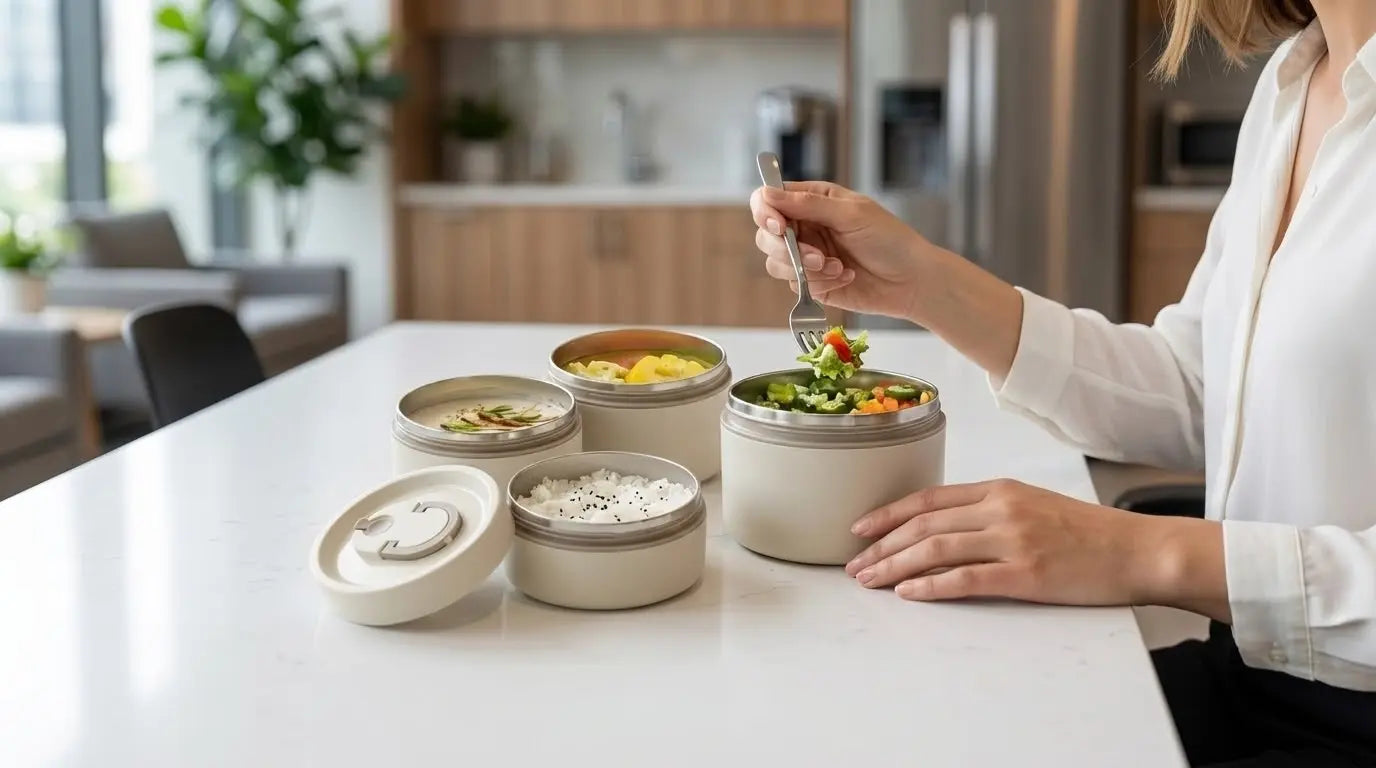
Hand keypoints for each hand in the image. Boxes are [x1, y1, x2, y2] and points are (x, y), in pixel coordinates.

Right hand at [749, 181, 1024, 378]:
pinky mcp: (811, 283)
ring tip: (836, 267)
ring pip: (775, 262)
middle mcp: (805, 227)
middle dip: (786, 248)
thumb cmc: (890, 240)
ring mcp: (806, 256)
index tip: (779, 227)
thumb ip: (808, 204)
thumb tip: (767, 193)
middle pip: (766, 234)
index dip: (765, 212)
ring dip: (804, 268)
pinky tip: (845, 276)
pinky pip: (794, 284)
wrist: (912, 281)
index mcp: (813, 200)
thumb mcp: (851, 214)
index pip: (769, 199)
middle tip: (815, 256)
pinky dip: (818, 282)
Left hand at [843, 479, 1229, 618]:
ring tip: (869, 581)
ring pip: (935, 549)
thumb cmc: (1088, 533)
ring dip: (894, 565)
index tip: (860, 528)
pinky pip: (965, 579)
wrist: (1138, 550)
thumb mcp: (1034, 505)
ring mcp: (1012, 540)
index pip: (929, 498)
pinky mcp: (1025, 573)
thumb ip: (990, 510)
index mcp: (1000, 490)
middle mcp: (1000, 509)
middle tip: (854, 564)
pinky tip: (908, 593)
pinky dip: (930, 586)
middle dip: (881, 545)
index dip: (888, 513)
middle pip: (923, 524)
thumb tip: (944, 526)